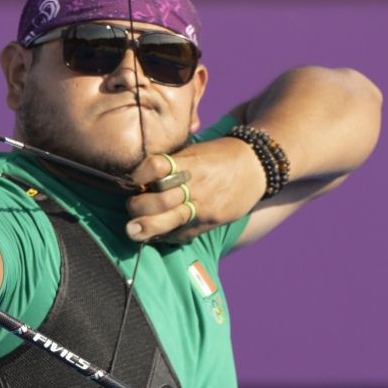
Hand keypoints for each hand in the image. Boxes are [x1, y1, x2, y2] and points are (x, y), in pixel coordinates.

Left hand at [125, 137, 264, 242]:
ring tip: (133, 230)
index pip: (155, 167)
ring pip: (169, 220)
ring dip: (146, 227)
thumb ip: (169, 165)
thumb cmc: (218, 156)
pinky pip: (183, 234)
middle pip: (158, 200)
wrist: (257, 165)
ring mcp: (203, 205)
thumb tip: (138, 179)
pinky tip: (157, 236)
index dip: (138, 175)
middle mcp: (194, 184)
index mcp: (188, 162)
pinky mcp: (210, 221)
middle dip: (137, 207)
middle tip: (131, 208)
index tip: (131, 180)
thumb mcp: (194, 151)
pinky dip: (167, 236)